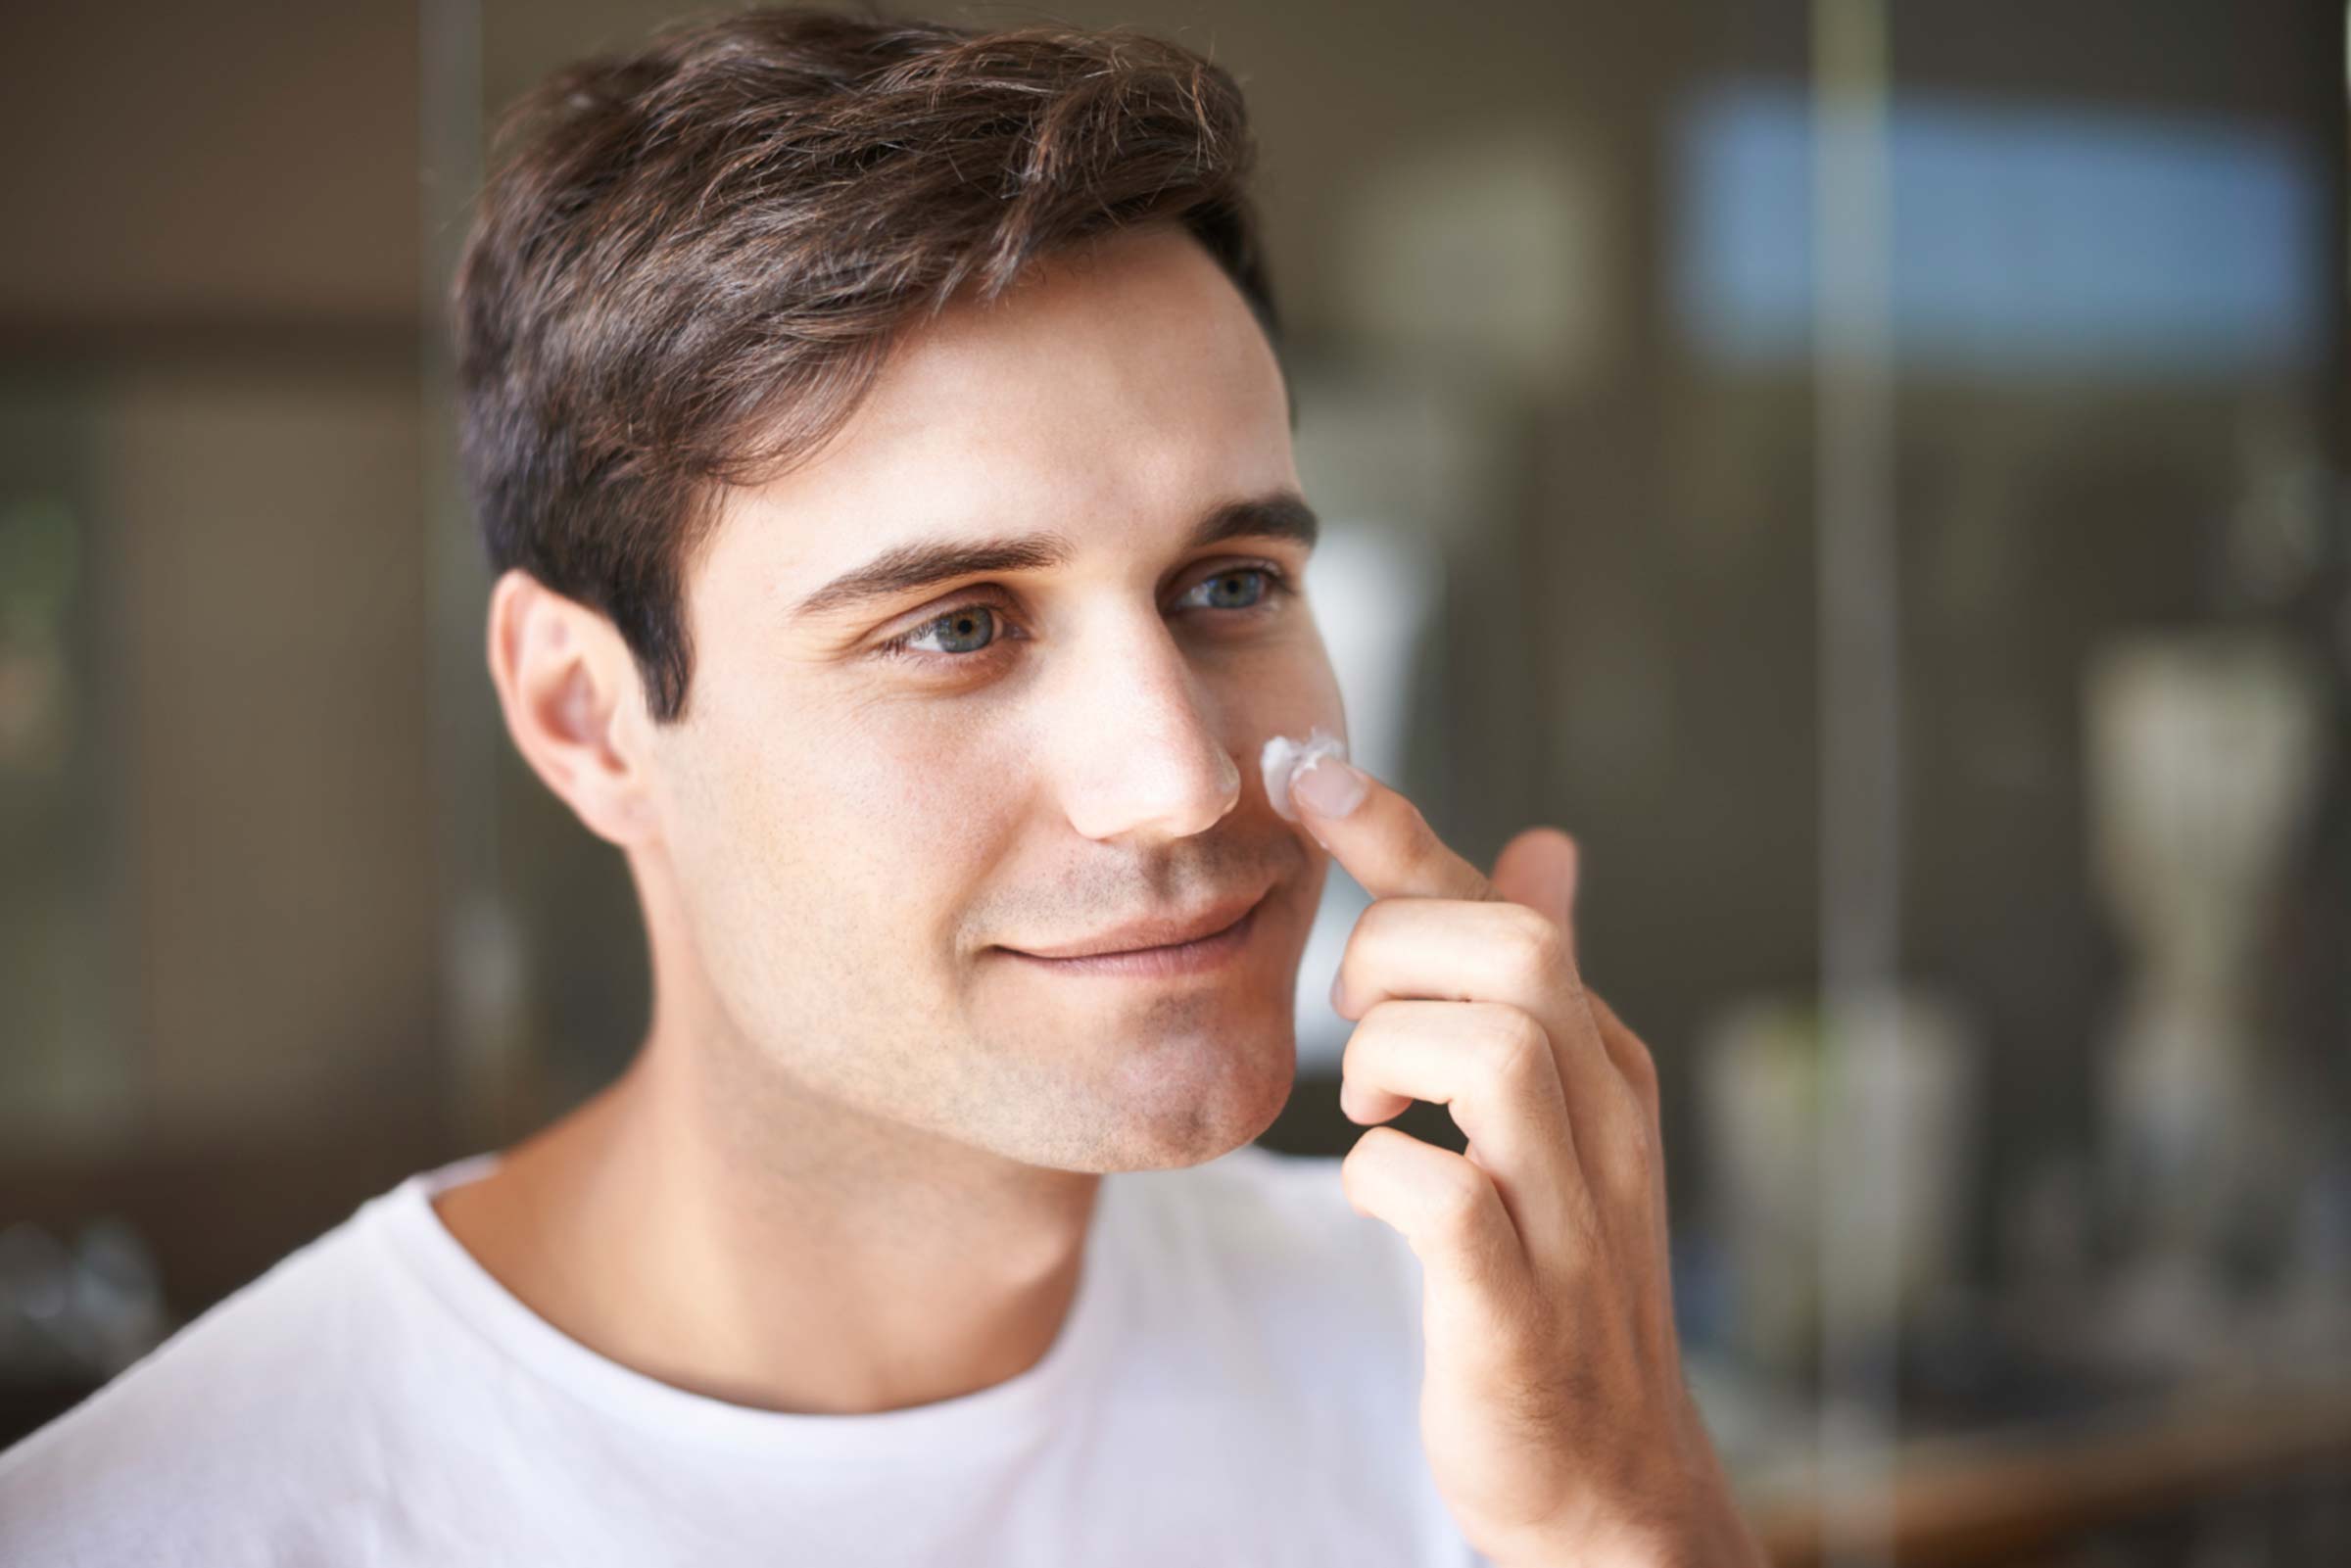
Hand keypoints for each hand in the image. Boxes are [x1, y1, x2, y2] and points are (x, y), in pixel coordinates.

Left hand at [1291, 756, 1764, 1567]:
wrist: (1607, 1474)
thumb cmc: (1555, 1273)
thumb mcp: (1554, 1113)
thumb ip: (1532, 984)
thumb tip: (1540, 842)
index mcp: (1599, 1057)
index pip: (1502, 903)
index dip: (1396, 830)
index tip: (1303, 772)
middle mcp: (1603, 1116)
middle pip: (1508, 949)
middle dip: (1391, 960)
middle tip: (1356, 1040)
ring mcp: (1570, 1212)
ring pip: (1490, 1047)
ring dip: (1391, 1058)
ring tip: (1377, 1107)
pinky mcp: (1517, 1308)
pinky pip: (1442, 1194)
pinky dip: (1383, 1174)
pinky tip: (1382, 1188)